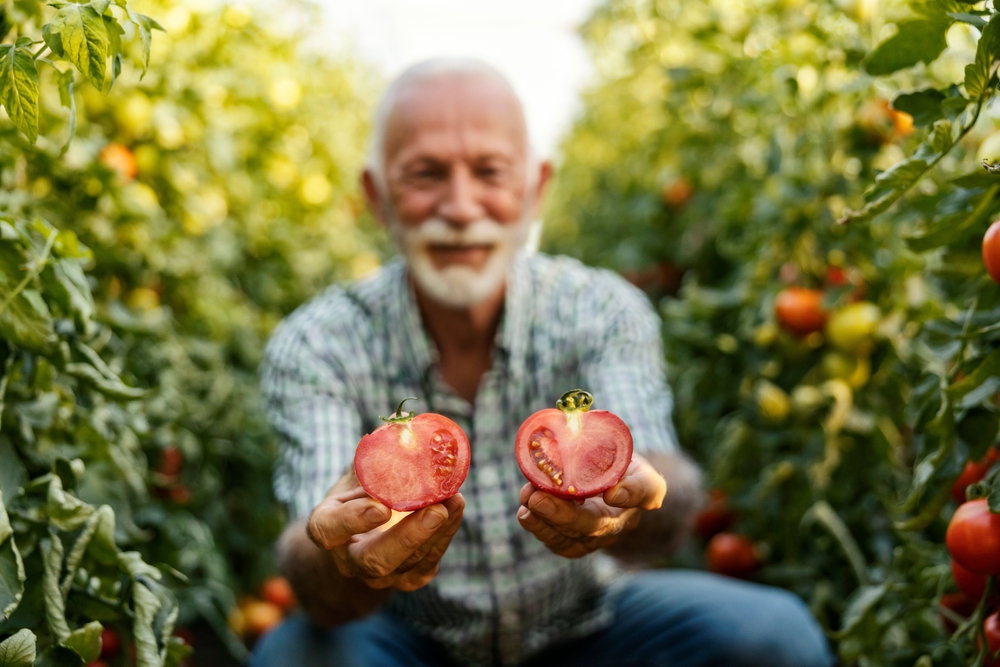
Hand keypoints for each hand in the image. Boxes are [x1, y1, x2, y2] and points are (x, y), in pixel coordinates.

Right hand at [306, 469, 463, 591]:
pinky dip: (447, 534)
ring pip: (410, 563)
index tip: (380, 506)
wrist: (364, 538)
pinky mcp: (409, 578)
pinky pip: (429, 562)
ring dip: (438, 531)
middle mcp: (351, 560)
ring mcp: (381, 576)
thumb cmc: (360, 495)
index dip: (354, 519)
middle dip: (409, 536)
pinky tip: (456, 508)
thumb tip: (402, 424)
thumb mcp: (357, 474)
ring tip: (455, 498)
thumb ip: (374, 456)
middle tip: (435, 510)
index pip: (330, 530)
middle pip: (376, 560)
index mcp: (327, 528)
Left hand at [516, 453, 665, 557]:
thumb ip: (623, 466)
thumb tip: (612, 491)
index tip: (611, 493)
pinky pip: (560, 543)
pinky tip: (525, 513)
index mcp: (643, 492)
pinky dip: (540, 528)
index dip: (629, 493)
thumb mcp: (626, 454)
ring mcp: (599, 536)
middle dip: (564, 515)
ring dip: (545, 522)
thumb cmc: (617, 465)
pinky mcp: (577, 541)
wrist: (608, 485)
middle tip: (538, 498)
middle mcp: (622, 520)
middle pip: (594, 526)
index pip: (645, 492)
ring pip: (573, 539)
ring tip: (527, 500)